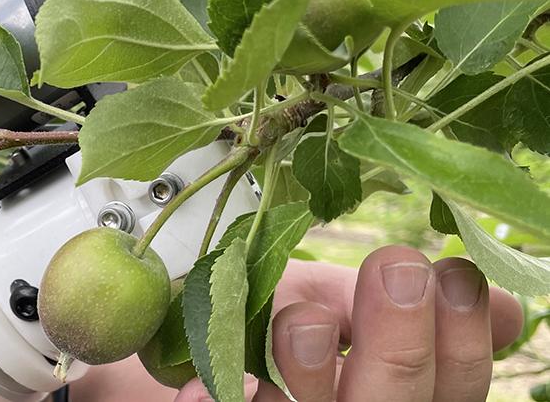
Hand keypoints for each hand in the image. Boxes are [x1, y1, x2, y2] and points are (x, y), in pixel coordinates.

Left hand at [175, 245, 523, 401]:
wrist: (161, 351)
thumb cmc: (252, 323)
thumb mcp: (327, 299)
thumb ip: (394, 305)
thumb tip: (499, 303)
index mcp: (386, 394)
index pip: (451, 391)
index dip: (462, 340)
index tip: (452, 272)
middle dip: (401, 344)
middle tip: (396, 271)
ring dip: (311, 372)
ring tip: (297, 317)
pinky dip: (215, 400)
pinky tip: (200, 383)